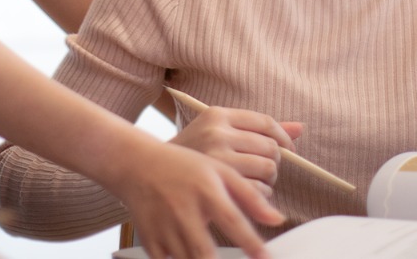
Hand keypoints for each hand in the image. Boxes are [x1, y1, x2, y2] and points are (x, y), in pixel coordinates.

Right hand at [110, 139, 283, 258]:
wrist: (138, 166)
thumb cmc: (185, 169)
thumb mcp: (220, 173)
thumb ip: (250, 196)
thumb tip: (277, 220)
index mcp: (205, 191)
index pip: (231, 221)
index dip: (250, 242)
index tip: (265, 256)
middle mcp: (184, 211)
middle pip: (204, 252)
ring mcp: (164, 228)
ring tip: (212, 256)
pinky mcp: (150, 242)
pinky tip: (191, 255)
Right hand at [171, 105, 304, 197]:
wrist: (150, 173)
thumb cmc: (192, 153)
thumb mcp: (218, 131)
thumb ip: (259, 128)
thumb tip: (300, 128)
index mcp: (217, 116)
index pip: (266, 123)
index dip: (284, 138)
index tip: (288, 149)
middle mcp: (217, 134)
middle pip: (271, 149)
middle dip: (274, 162)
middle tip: (262, 169)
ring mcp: (216, 160)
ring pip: (267, 171)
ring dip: (267, 181)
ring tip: (252, 182)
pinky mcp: (217, 186)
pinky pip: (257, 193)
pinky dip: (258, 197)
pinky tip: (242, 194)